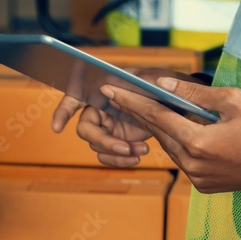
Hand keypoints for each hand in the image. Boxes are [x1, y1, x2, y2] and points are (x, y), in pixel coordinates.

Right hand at [52, 69, 205, 167]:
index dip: (63, 111)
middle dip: (102, 141)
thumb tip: (121, 81)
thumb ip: (141, 80)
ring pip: (97, 146)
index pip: (75, 97)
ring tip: (138, 152)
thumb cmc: (166, 86)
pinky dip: (121, 159)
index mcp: (105, 89)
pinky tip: (138, 156)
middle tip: (123, 147)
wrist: (184, 106)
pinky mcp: (119, 140)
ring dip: (116, 153)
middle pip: (86, 129)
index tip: (57, 127)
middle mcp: (102, 108)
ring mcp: (109, 126)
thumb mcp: (156, 79)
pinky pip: (109, 155)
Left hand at [100, 78, 240, 193]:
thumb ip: (195, 94)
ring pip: (169, 146)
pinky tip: (175, 129)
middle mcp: (191, 163)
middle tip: (117, 95)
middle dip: (137, 112)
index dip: (131, 101)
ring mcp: (196, 177)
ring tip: (144, 107)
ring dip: (158, 127)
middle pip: (158, 132)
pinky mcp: (203, 185)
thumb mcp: (233, 101)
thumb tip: (164, 86)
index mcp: (197, 142)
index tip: (110, 91)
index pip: (155, 116)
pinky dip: (177, 143)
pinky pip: (182, 159)